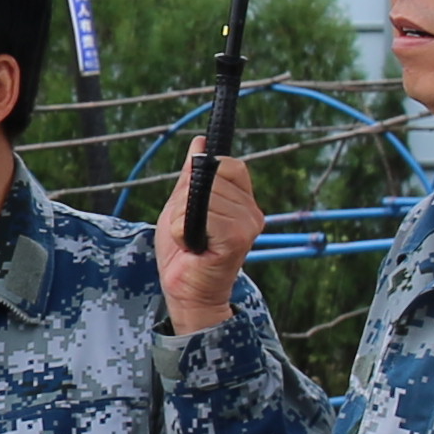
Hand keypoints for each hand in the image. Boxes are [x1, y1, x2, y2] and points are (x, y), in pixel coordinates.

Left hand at [162, 141, 264, 329]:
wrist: (186, 292)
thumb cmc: (184, 252)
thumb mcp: (182, 204)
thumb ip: (191, 175)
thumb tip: (200, 142)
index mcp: (242, 200)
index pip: (227, 164)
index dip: (204, 177)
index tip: (196, 204)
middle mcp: (251, 211)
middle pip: (210, 178)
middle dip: (186, 202)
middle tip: (190, 230)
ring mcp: (247, 225)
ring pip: (202, 197)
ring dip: (183, 219)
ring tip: (191, 241)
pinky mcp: (237, 238)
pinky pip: (202, 215)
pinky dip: (185, 231)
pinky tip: (193, 248)